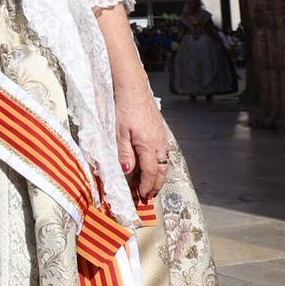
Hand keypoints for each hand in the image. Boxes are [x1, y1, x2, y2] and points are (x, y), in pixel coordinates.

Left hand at [114, 86, 170, 203]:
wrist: (133, 89)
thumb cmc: (124, 109)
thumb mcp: (119, 132)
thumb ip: (124, 152)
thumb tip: (128, 171)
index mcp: (148, 145)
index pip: (150, 172)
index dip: (147, 186)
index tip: (143, 195)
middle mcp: (159, 143)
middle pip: (161, 170)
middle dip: (156, 185)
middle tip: (150, 196)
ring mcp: (161, 137)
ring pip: (165, 162)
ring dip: (159, 176)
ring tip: (153, 185)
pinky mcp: (160, 131)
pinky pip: (164, 152)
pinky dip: (160, 164)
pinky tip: (154, 165)